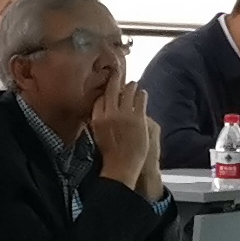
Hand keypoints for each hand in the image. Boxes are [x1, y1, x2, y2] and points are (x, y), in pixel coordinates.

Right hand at [88, 78, 160, 196]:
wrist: (121, 166)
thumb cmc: (109, 154)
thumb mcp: (97, 135)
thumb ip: (98, 121)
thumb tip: (99, 110)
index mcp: (97, 119)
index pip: (100, 98)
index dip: (105, 91)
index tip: (108, 86)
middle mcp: (109, 114)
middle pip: (112, 91)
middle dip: (115, 81)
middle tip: (119, 74)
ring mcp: (124, 115)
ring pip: (128, 92)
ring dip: (131, 86)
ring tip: (133, 84)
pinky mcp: (138, 118)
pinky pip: (140, 100)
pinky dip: (142, 94)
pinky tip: (143, 93)